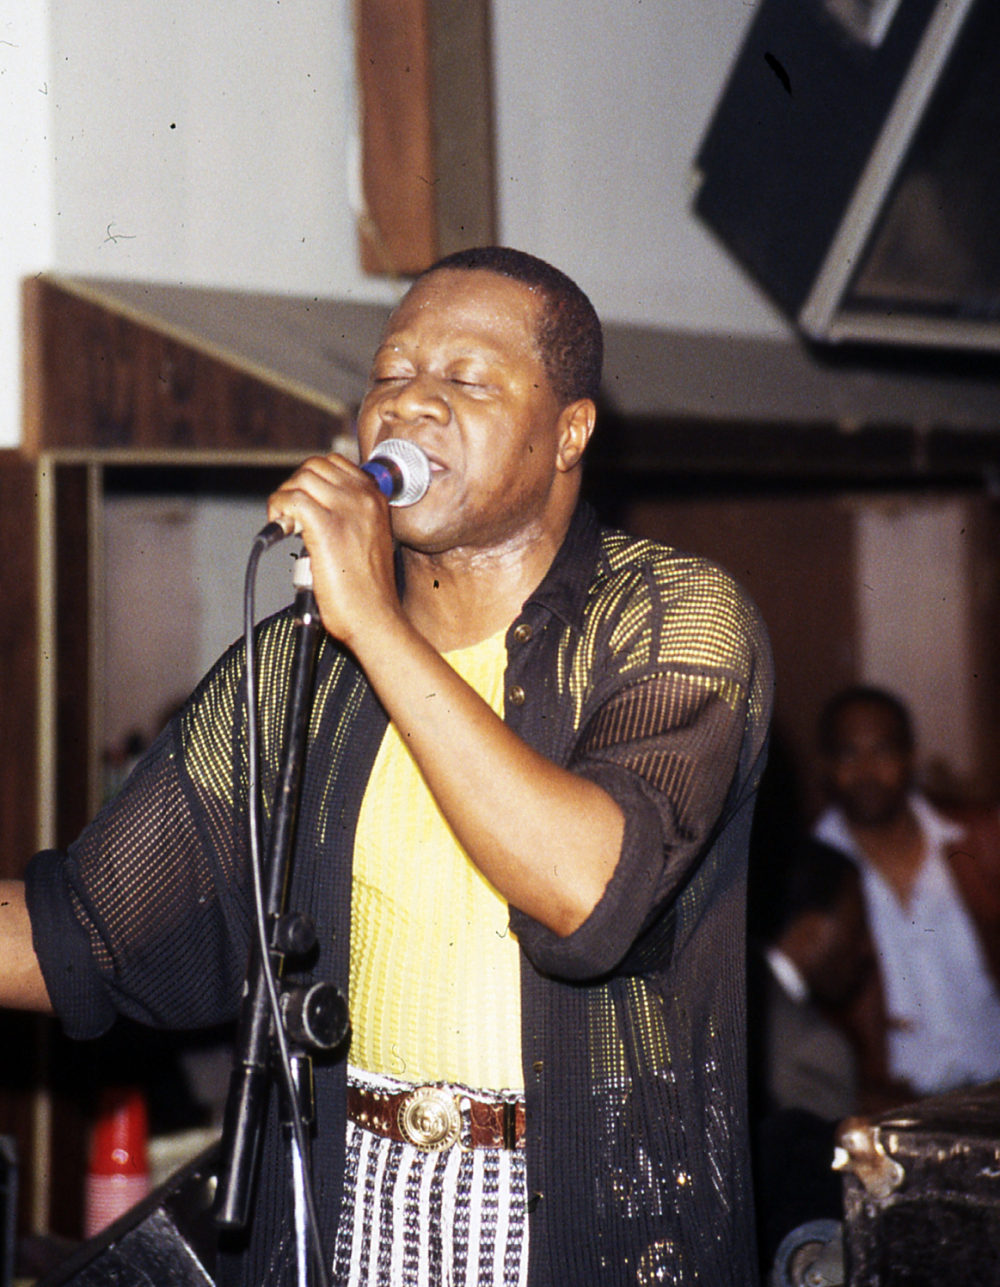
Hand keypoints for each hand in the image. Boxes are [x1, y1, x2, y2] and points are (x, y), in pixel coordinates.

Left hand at [267, 454, 402, 648]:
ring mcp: (346, 509)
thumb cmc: (369, 590)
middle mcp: (363, 498)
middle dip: (295, 486)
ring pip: (300, 479)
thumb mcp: (369, 539)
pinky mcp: (326, 526)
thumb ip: (351, 516)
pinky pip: (291, 499)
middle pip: (314, 466)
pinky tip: (282, 531)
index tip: (303, 502)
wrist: (375, 617)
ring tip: (286, 524)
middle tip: (291, 515)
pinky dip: (279, 511)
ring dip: (285, 498)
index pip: (335, 463)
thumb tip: (315, 506)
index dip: (311, 480)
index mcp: (375, 498)